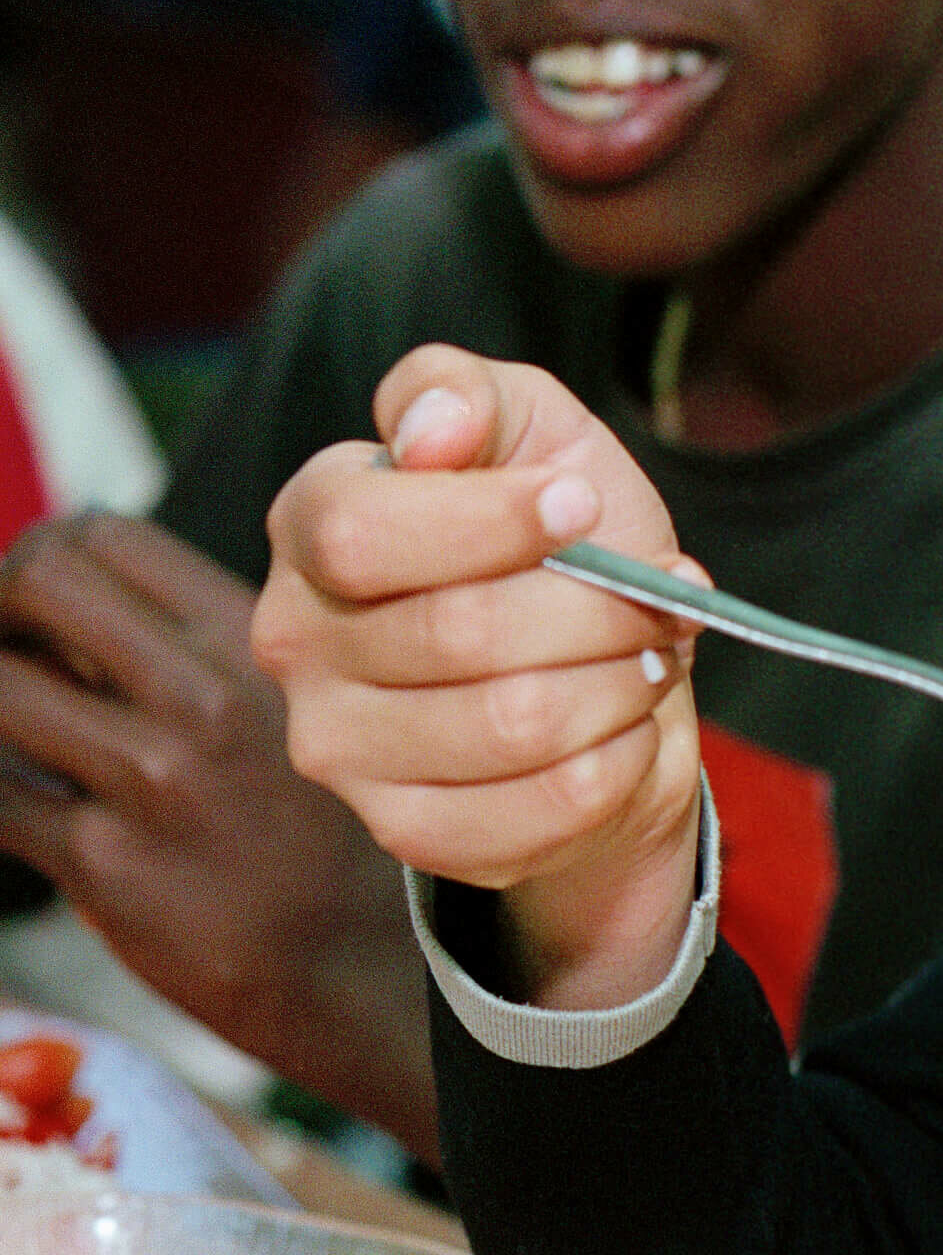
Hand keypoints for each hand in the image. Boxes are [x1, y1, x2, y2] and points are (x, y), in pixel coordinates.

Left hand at [0, 513, 439, 1161]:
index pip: (105, 534)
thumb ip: (192, 646)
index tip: (28, 608)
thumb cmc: (315, 825)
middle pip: (38, 578)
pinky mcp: (108, 863)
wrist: (358, 959)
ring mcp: (156, 775)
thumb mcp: (294, 698)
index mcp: (255, 633)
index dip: (43, 558)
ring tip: (8, 735)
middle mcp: (206, 688)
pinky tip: (12, 809)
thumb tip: (61, 599)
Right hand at [254, 344, 704, 1012]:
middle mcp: (298, 639)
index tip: (580, 502)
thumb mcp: (531, 425)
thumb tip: (430, 433)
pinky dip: (617, 759)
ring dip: (619, 683)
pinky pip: (537, 809)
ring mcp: (339, 747)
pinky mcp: (405, 831)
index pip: (363, 533)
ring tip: (649, 655)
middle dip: (597, 609)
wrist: (601, 661)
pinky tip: (627, 726)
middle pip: (459, 633)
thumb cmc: (560, 532)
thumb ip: (466, 393)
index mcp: (313, 522)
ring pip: (512, 724)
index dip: (490, 519)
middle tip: (659, 596)